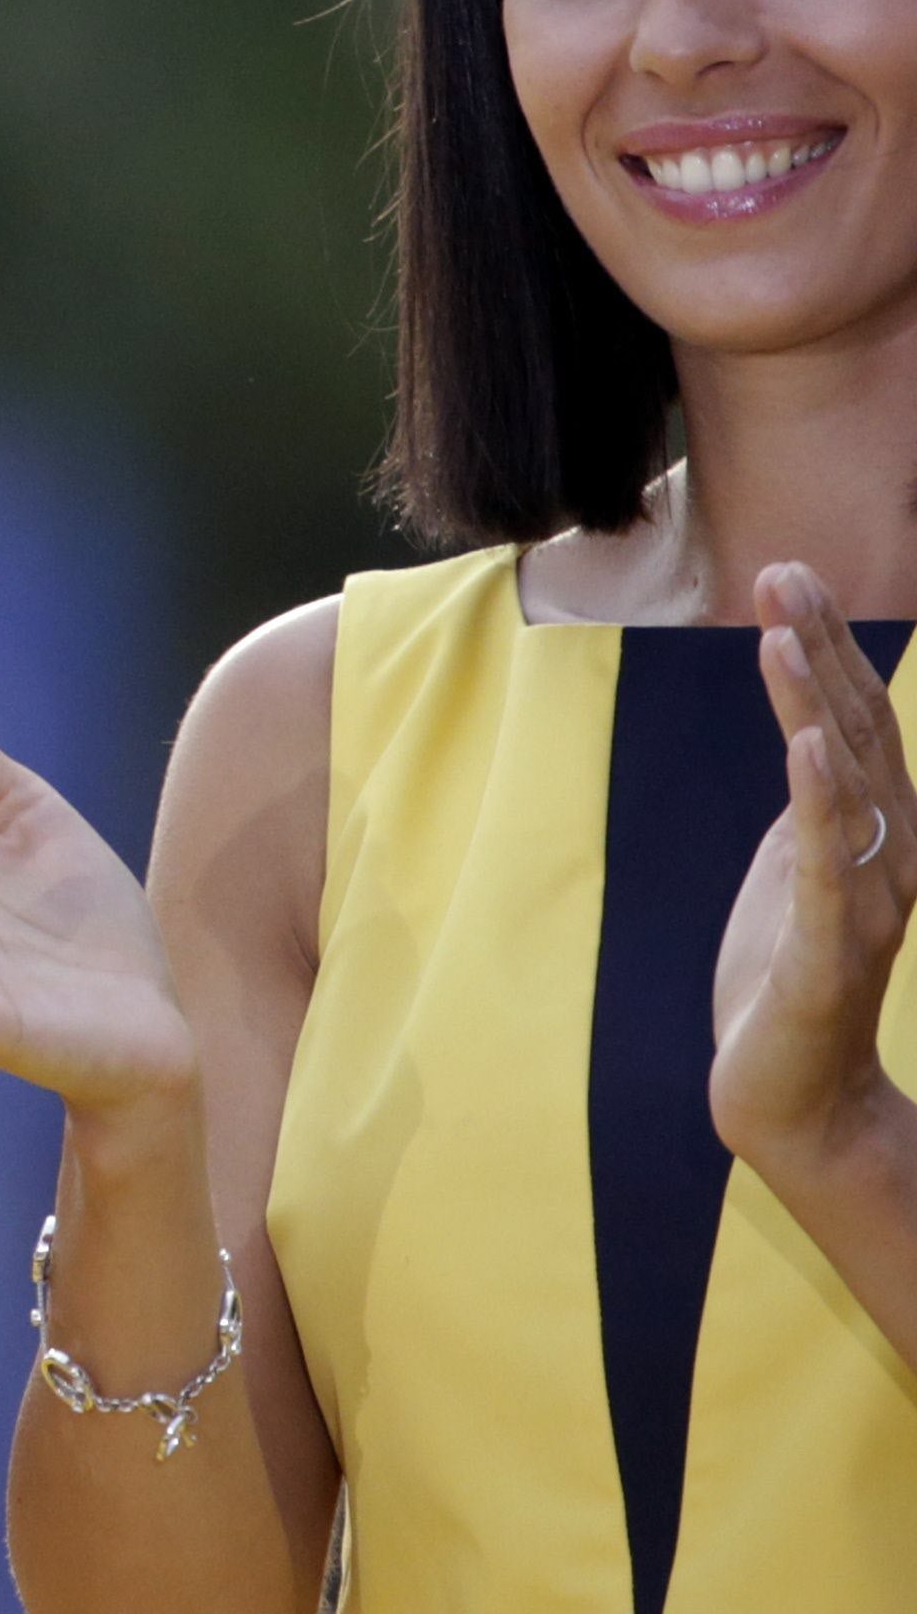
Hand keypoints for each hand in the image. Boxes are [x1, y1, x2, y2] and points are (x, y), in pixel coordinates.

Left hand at [713, 563, 916, 1189]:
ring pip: (843, 784)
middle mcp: (885, 858)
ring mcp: (860, 902)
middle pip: (855, 735)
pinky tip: (804, 744)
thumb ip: (813, 807)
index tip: (790, 574)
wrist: (793, 1097)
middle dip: (820, 648)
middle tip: (784, 570)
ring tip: (782, 631)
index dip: (827, 646)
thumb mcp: (797, 868)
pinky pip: (824, 863)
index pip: (857, 723)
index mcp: (873, 835)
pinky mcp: (825, 948)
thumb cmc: (788, 977)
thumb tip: (812, 734)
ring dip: (814, 703)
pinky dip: (815, 799)